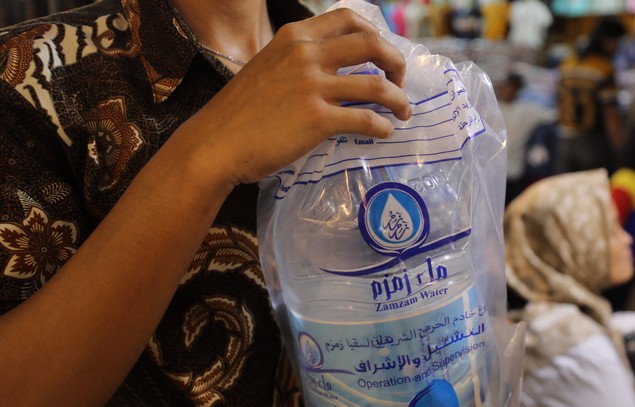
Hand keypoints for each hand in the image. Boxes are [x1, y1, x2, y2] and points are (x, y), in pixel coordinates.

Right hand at [173, 8, 411, 190]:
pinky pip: (366, 119)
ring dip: (398, 99)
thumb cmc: (238, 113)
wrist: (215, 144)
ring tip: (403, 112)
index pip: (349, 19)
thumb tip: (331, 71)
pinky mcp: (317, 119)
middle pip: (370, 45)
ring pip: (376, 85)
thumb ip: (297, 61)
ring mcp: (312, 85)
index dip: (376, 35)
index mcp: (294, 36)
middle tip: (400, 82)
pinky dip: (383, 126)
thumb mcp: (267, 67)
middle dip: (395, 62)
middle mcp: (305, 54)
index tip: (383, 55)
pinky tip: (385, 132)